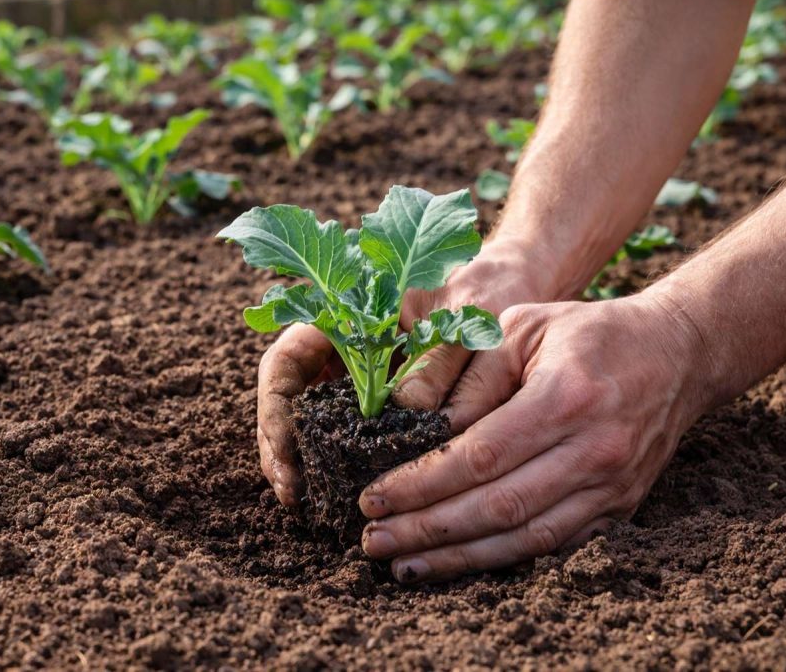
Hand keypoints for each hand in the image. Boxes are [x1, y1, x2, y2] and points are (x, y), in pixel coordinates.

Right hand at [257, 238, 548, 505]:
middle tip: (291, 491)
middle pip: (287, 395)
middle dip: (279, 445)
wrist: (510, 287)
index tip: (286, 451)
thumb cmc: (481, 289)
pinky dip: (337, 461)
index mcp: (342, 313)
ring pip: (310, 417)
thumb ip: (436, 357)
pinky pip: (346, 431)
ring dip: (301, 459)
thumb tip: (407, 410)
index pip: (285, 360)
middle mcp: (339, 344)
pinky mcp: (379, 399)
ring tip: (303, 499)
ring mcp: (356, 373)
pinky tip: (342, 491)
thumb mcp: (462, 316)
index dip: (276, 408)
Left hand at [360, 295, 710, 582]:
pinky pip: (553, 544)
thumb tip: (424, 426)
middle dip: (427, 530)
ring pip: (524, 539)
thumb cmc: (591, 333)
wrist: (679, 355)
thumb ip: (474, 373)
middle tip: (374, 541)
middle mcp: (594, 450)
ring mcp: (612, 486)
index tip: (374, 499)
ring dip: (458, 558)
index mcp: (565, 398)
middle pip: (496, 507)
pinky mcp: (619, 507)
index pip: (478, 457)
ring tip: (405, 564)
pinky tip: (459, 562)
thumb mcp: (524, 325)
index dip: (421, 484)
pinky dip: (502, 559)